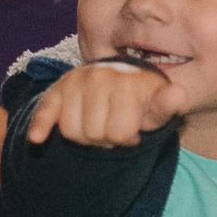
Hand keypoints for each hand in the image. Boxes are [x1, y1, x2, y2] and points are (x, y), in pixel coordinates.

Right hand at [23, 61, 184, 147]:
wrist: (117, 81)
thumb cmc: (139, 102)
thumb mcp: (156, 107)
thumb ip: (165, 106)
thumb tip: (178, 94)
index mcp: (125, 81)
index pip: (119, 132)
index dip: (127, 139)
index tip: (133, 132)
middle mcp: (99, 77)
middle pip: (93, 134)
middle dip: (104, 140)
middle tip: (111, 130)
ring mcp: (75, 82)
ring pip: (70, 131)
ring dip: (83, 138)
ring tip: (95, 127)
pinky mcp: (56, 90)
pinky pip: (45, 111)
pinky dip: (40, 126)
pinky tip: (37, 139)